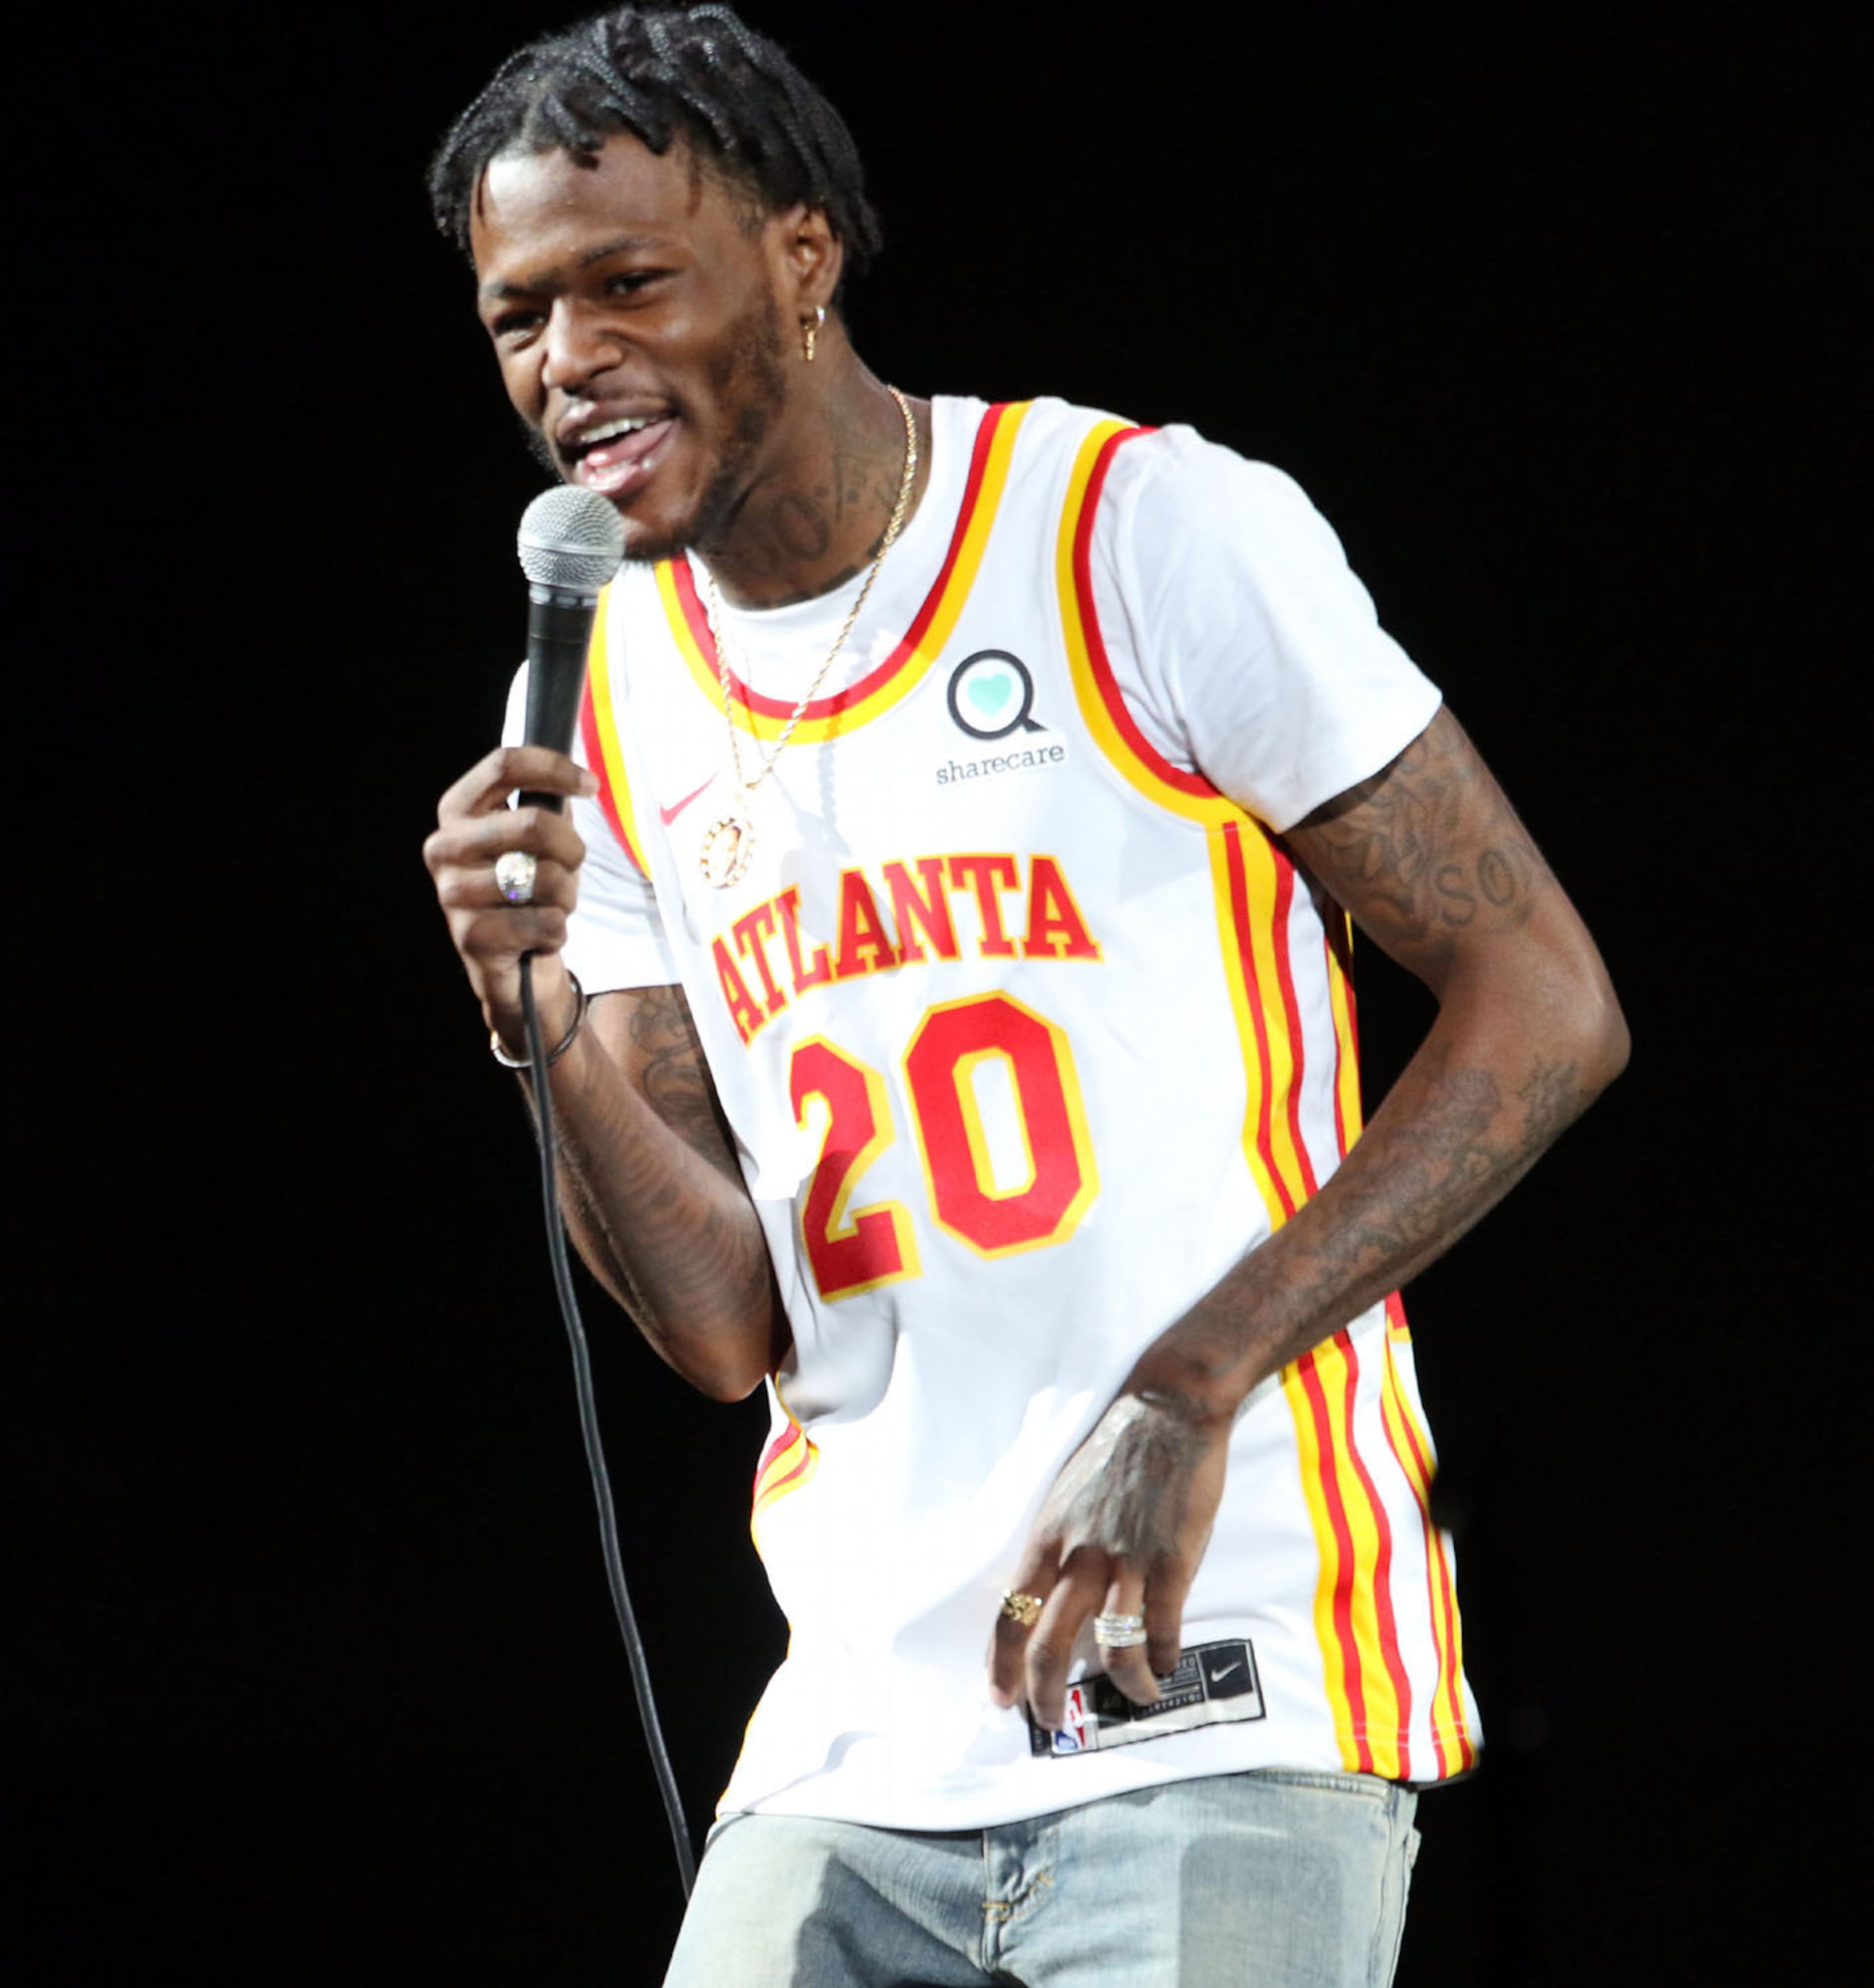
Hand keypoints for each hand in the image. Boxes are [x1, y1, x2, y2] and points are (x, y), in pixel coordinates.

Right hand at [423, 745, 596, 1044]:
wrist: (514, 964)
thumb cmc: (529, 890)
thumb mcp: (537, 840)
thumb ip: (547, 803)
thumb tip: (576, 780)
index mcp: (456, 811)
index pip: (503, 765)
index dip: (555, 768)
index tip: (590, 784)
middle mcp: (444, 847)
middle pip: (533, 823)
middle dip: (572, 848)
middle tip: (572, 865)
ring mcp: (452, 893)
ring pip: (546, 877)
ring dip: (567, 895)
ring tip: (550, 906)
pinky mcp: (471, 936)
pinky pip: (546, 922)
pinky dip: (558, 931)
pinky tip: (539, 935)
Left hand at [989, 1388, 1231, 1729]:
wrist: (1167, 1412)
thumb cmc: (1114, 1452)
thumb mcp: (1064, 1494)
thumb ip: (1055, 1545)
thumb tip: (1043, 1595)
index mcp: (1047, 1538)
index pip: (1010, 1614)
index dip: (1001, 1664)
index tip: (1000, 1698)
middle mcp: (1079, 1555)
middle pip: (1049, 1643)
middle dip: (1045, 1695)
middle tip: (1051, 1721)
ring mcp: (1127, 1560)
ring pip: (1111, 1648)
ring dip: (1122, 1687)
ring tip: (1135, 1698)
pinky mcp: (1171, 1561)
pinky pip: (1161, 1629)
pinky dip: (1161, 1658)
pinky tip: (1165, 1666)